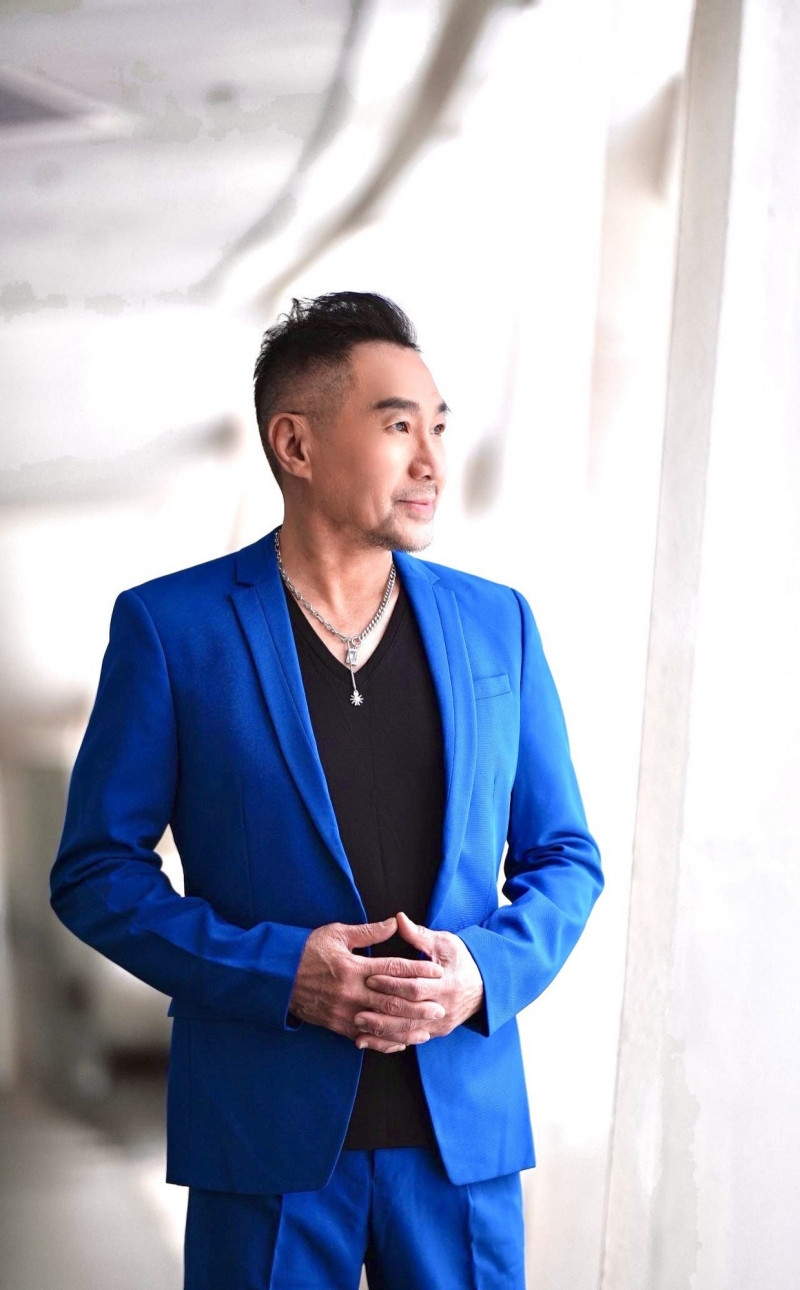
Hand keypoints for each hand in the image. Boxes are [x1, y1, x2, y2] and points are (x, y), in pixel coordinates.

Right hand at [288, 916, 445, 1053]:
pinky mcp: (337, 1025)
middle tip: (440, 1007)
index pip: (393, 969)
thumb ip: (368, 932)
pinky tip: (400, 1042)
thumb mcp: (337, 934)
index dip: (417, 970)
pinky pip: (365, 1037)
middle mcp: (351, 992)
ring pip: (381, 1024)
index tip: (437, 971)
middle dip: (418, 1005)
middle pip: (392, 1001)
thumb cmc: (307, 950)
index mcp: (353, 967)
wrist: (277, 976)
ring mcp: (344, 1012)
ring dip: (406, 1028)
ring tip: (426, 1029)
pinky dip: (384, 1042)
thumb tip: (395, 923)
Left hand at [357, 910, 484, 1041]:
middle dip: (382, 1010)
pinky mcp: (437, 1032)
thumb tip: (398, 918)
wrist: (485, 985)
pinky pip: (412, 1039)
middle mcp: (445, 1007)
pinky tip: (372, 1040)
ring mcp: (441, 1023)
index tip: (370, 978)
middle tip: (358, 1006)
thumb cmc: (461, 960)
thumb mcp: (444, 943)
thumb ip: (419, 935)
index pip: (415, 986)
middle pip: (410, 1013)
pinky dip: (391, 1040)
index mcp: (447, 983)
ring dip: (383, 1030)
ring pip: (409, 1031)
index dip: (392, 983)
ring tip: (359, 1025)